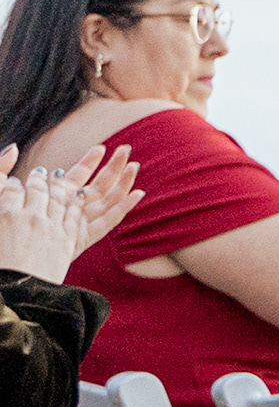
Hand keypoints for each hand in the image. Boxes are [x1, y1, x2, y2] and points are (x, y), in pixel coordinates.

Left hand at [0, 143, 141, 282]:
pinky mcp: (80, 239)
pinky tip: (137, 194)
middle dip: (112, 167)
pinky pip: (106, 222)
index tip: (101, 148)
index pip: (77, 176)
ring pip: (106, 201)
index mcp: (52, 200)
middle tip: (126, 149)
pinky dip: (123, 209)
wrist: (2, 258)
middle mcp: (67, 212)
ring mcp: (75, 225)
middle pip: (97, 186)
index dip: (90, 161)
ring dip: (123, 183)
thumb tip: (15, 148)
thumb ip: (2, 169)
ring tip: (135, 165)